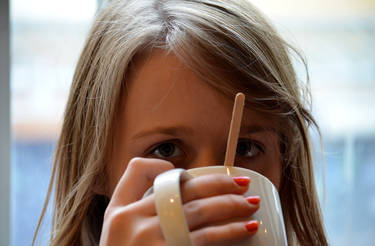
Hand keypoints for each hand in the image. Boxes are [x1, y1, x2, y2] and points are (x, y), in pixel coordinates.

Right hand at [99, 157, 259, 245]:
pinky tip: (244, 229)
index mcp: (122, 213)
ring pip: (200, 212)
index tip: (200, 177)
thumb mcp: (113, 229)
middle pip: (185, 192)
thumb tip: (167, 173)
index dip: (172, 170)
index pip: (150, 176)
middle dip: (219, 184)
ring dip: (231, 206)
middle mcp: (136, 225)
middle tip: (242, 183)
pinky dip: (229, 231)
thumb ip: (132, 199)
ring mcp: (154, 243)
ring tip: (250, 205)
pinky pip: (206, 239)